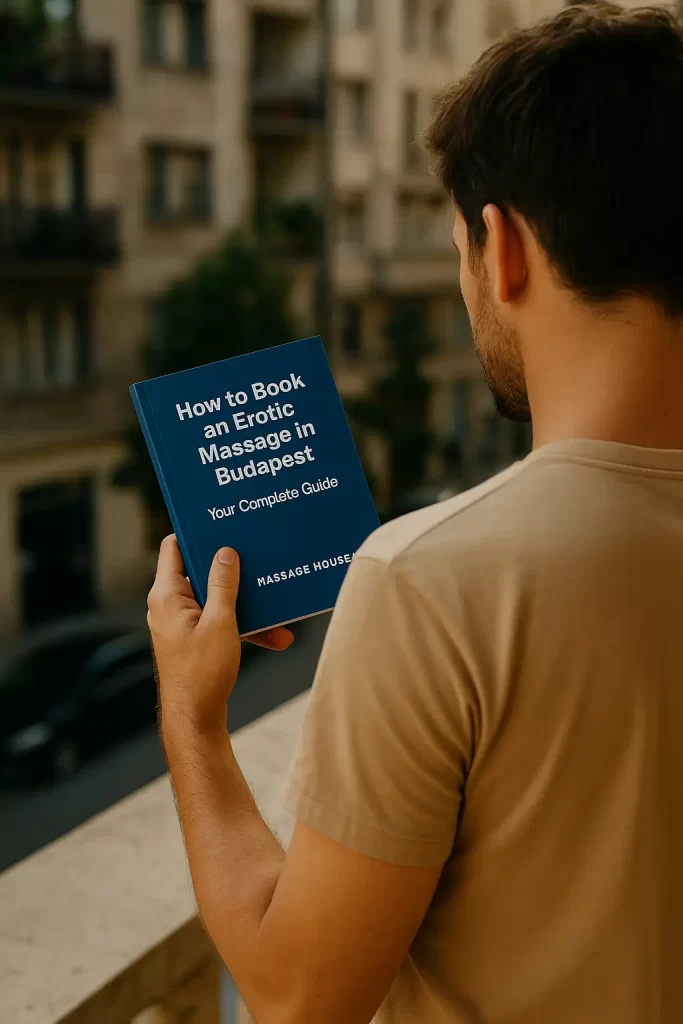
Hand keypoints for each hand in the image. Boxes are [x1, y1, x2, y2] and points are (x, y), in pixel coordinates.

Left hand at [148, 535, 293, 732]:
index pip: (174, 547)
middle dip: (231, 567)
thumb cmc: (203, 673)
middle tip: (255, 552)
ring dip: (246, 602)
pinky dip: (244, 625)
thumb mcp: (221, 622)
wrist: (196, 719)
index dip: (195, 532)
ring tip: (275, 603)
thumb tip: (225, 552)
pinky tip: (276, 636)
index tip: (220, 522)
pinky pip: (220, 621)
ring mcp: (182, 622)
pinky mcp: (194, 638)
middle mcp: (169, 605)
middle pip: (200, 571)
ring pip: (216, 599)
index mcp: (167, 594)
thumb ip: (223, 583)